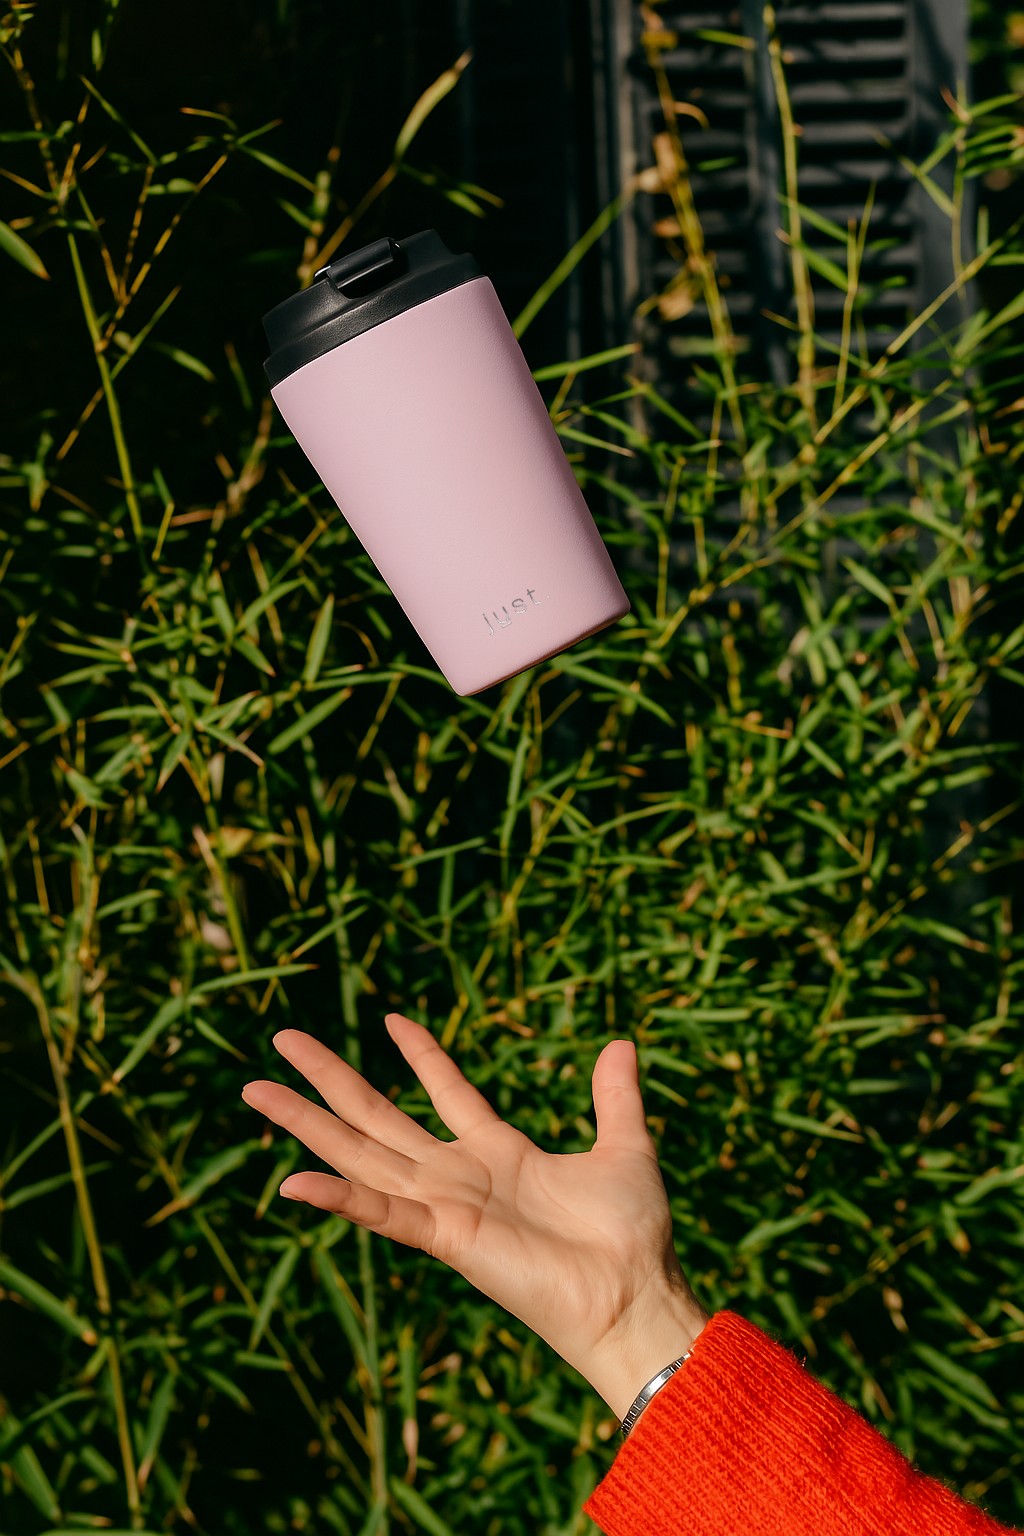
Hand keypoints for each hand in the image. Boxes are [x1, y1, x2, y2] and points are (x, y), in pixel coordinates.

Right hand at [240, 1015, 709, 1418]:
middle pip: (378, 1117)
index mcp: (500, 1152)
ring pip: (360, 1154)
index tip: (392, 1017)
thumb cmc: (633, 1236)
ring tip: (257, 1089)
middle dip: (329, 1078)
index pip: (447, 1091)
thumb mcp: (626, 1147)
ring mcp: (446, 1206)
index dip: (421, 1054)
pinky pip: (382, 1212)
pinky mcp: (445, 1237)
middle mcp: (460, 1177)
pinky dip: (338, 1197)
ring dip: (307, 1123)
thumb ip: (615, 1096)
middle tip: (283, 1039)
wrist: (638, 1294)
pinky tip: (292, 1178)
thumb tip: (620, 1043)